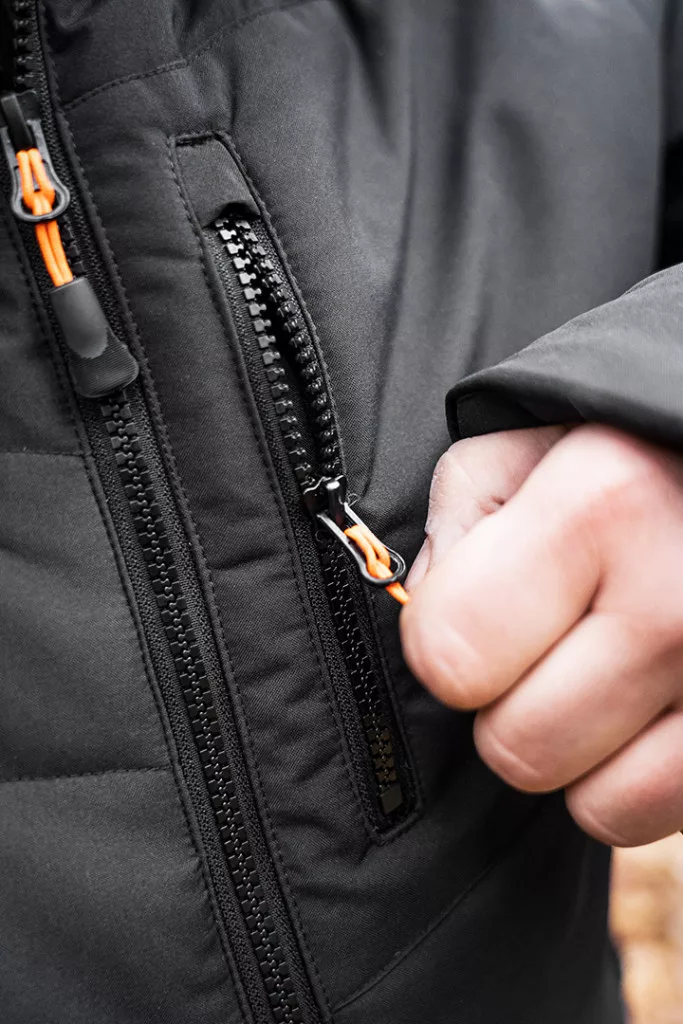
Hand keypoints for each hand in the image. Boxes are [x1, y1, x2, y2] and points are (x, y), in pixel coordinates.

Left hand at [401, 424, 682, 846]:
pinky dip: (632, 779)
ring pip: (590, 805)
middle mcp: (674, 605)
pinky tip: (639, 707)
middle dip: (511, 700)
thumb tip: (428, 620)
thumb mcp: (529, 444)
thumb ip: (455, 521)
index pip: (449, 655)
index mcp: (599, 505)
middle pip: (514, 747)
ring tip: (599, 671)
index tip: (471, 610)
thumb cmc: (629, 457)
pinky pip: (650, 816)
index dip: (440, 640)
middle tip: (548, 640)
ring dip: (574, 749)